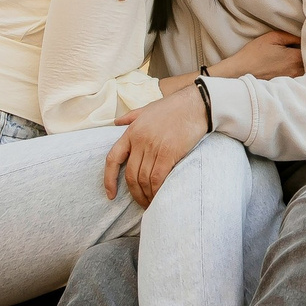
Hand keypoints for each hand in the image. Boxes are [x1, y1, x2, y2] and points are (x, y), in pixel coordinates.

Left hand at [106, 88, 210, 206]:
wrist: (196, 104)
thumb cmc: (172, 107)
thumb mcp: (147, 108)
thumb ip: (130, 117)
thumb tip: (116, 122)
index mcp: (131, 131)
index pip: (113, 159)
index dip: (109, 179)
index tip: (110, 194)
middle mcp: (140, 140)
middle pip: (130, 175)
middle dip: (134, 193)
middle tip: (141, 202)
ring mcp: (153, 147)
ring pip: (144, 179)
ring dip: (146, 194)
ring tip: (151, 202)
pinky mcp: (169, 152)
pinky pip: (158, 178)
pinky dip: (157, 190)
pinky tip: (159, 196)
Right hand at [212, 29, 301, 79]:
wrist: (239, 73)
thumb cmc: (254, 54)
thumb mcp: (272, 37)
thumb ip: (291, 36)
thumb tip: (304, 38)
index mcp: (295, 58)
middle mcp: (297, 71)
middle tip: (305, 48)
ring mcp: (292, 80)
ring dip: (305, 64)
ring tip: (296, 57)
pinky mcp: (286, 86)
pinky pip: (299, 78)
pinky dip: (299, 72)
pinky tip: (290, 67)